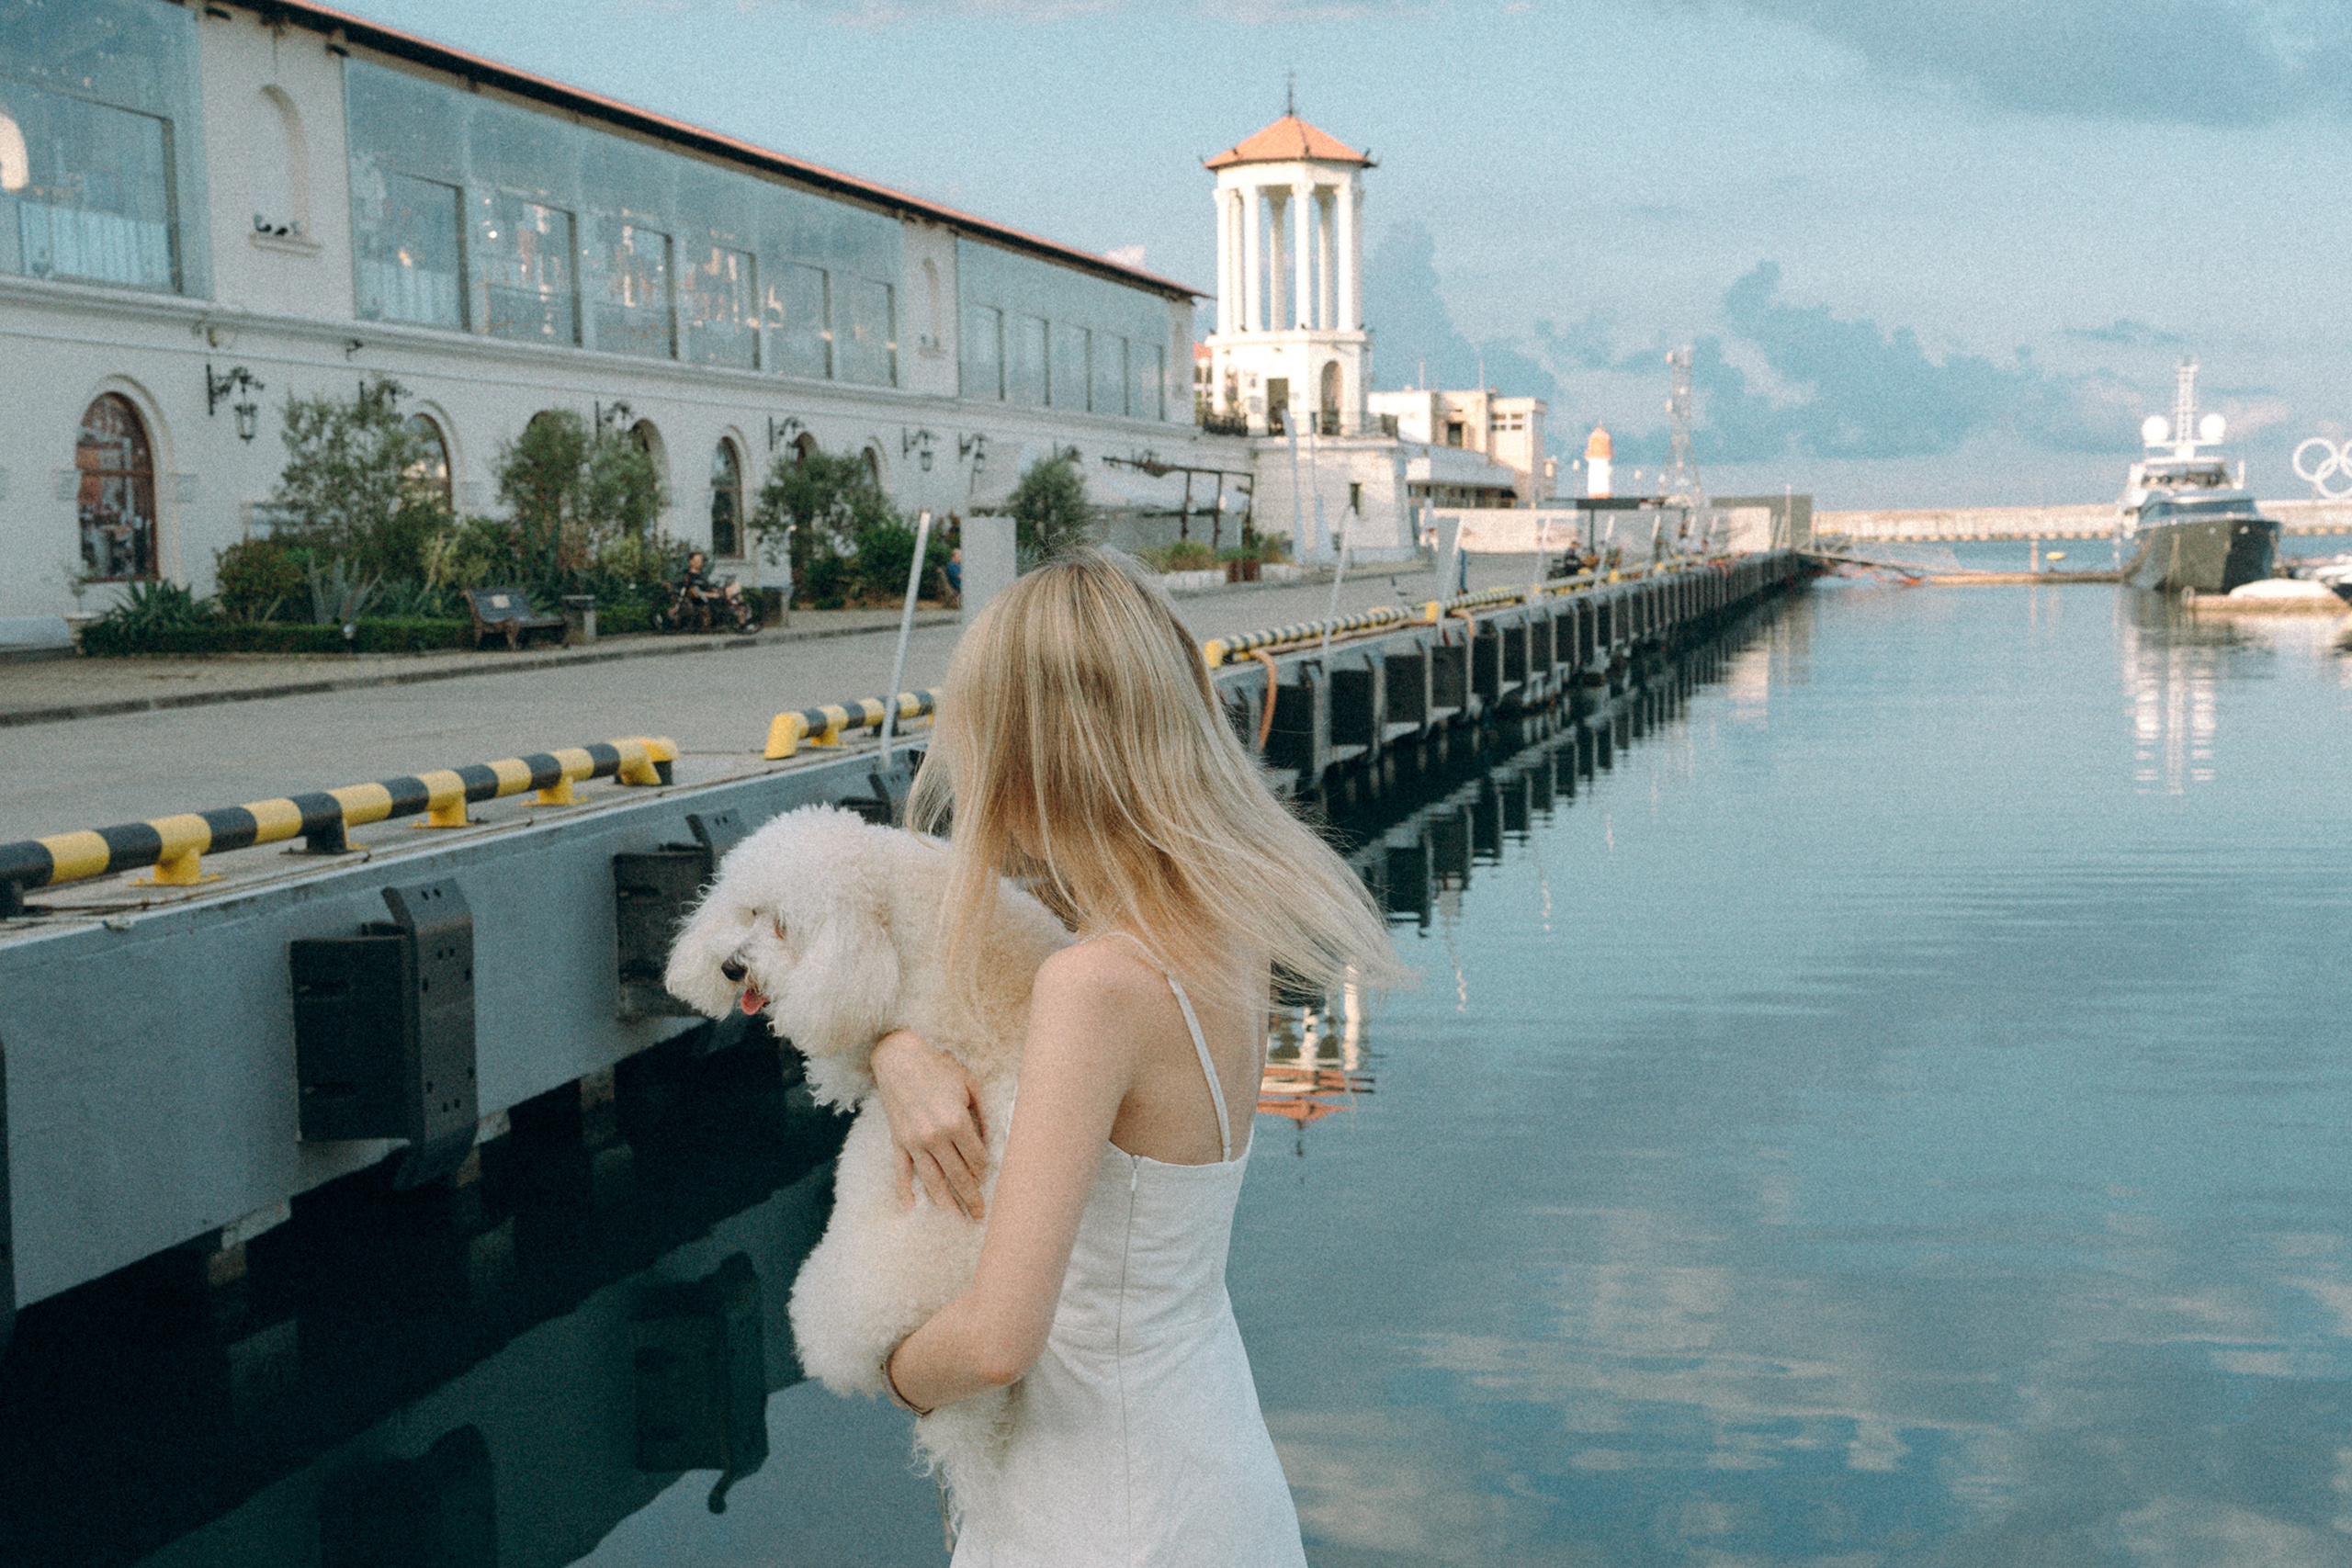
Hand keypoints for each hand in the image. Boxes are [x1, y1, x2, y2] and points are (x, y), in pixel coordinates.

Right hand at [871, 1029, 988, 1218]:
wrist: (899, 1057)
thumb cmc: (939, 1067)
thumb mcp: (970, 1084)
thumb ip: (983, 1114)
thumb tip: (989, 1140)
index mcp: (957, 1121)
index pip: (976, 1159)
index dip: (984, 1170)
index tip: (987, 1177)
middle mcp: (935, 1136)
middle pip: (957, 1176)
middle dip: (971, 1198)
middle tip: (980, 1216)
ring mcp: (914, 1141)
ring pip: (932, 1181)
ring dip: (945, 1204)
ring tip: (956, 1220)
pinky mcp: (898, 1141)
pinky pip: (901, 1171)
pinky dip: (905, 1191)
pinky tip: (911, 1208)